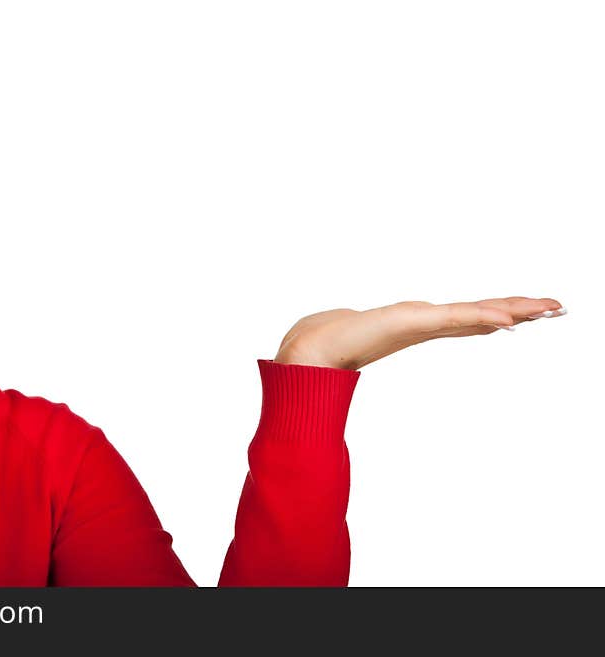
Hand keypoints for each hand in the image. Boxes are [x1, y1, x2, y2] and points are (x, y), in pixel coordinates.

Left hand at [274, 296, 565, 369]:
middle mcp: (425, 323)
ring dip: (512, 312)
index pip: (469, 314)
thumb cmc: (334, 336)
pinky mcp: (409, 324)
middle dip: (520, 311)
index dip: (500, 312)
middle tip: (559, 307)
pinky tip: (503, 321)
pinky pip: (453, 318)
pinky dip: (479, 319)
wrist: (311, 348)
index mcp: (420, 322)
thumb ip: (375, 324)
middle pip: (482, 314)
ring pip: (476, 315)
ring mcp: (420, 324)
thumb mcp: (364, 322)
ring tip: (546, 309)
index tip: (530, 311)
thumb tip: (387, 320)